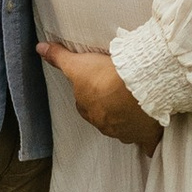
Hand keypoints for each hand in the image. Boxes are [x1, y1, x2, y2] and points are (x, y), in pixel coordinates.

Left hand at [39, 36, 164, 153]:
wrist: (137, 87)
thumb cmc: (106, 76)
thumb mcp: (79, 64)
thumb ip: (59, 57)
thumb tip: (39, 48)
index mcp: (88, 110)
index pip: (84, 104)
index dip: (90, 94)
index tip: (99, 85)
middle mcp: (104, 125)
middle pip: (103, 117)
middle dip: (108, 108)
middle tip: (117, 92)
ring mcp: (126, 133)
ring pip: (124, 129)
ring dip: (127, 120)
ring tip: (137, 105)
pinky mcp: (145, 136)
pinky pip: (147, 143)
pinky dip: (148, 140)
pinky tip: (151, 132)